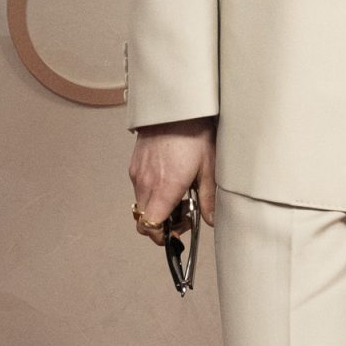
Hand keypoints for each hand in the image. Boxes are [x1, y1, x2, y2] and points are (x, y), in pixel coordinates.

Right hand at [129, 117, 216, 243]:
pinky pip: (139, 189)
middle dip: (162, 224)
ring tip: (179, 195)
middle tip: (184, 214)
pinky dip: (152, 193)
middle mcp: (145, 184)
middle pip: (144, 220)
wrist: (175, 108)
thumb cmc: (193, 134)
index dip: (162, 237)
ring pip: (142, 205)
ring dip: (158, 208)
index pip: (150, 227)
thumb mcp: (208, 168)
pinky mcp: (135, 165)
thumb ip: (208, 199)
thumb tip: (211, 220)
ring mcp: (137, 174)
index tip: (177, 234)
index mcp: (164, 189)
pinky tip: (170, 181)